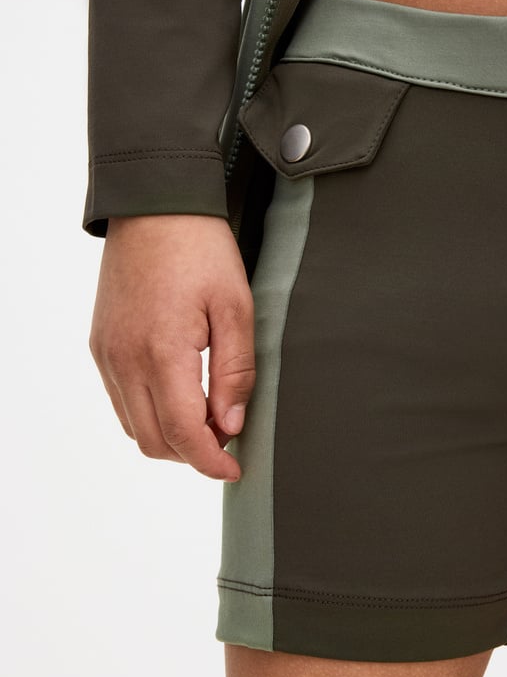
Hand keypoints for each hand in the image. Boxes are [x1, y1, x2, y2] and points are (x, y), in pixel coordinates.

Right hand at [89, 214, 255, 480]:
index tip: (234, 470)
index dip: (211, 462)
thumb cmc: (200, 250)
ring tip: (208, 419)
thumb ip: (235, 373)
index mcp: (161, 352)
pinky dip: (149, 414)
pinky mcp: (100, 346)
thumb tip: (230, 426)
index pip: (184, 434)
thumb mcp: (236, 307)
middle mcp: (124, 360)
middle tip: (228, 440)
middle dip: (193, 454)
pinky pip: (120, 401)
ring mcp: (107, 354)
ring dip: (170, 437)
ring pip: (134, 426)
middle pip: (155, 441)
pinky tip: (180, 397)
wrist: (154, 206)